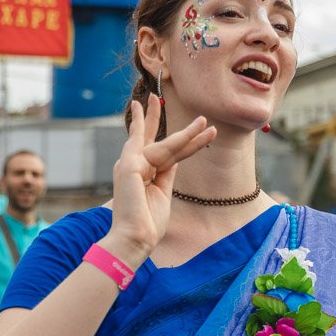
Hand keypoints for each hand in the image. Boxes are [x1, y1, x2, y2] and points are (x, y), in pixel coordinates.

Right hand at [106, 95, 216, 262]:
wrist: (135, 238)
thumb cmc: (148, 222)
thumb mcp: (162, 192)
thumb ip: (166, 172)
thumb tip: (175, 155)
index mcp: (139, 172)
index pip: (155, 148)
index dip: (166, 134)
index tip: (171, 120)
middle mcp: (131, 164)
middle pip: (149, 137)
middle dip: (153, 116)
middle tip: (155, 97)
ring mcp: (129, 164)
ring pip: (165, 145)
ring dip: (188, 134)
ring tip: (206, 123)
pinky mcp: (130, 166)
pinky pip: (159, 151)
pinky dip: (180, 142)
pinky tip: (194, 132)